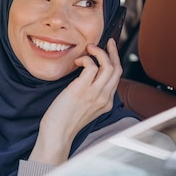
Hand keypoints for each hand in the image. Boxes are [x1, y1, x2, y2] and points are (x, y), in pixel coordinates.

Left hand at [29, 38, 121, 163]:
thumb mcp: (84, 107)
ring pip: (108, 65)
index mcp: (106, 102)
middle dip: (112, 51)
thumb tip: (86, 75)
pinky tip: (77, 61)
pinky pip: (91, 67)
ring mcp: (94, 94)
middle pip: (117, 69)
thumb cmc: (65, 121)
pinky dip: (86, 59)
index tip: (109, 50)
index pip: (117, 77)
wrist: (57, 133)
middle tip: (104, 42)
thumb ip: (90, 94)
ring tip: (89, 49)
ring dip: (99, 52)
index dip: (114, 60)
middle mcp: (104, 97)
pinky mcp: (81, 90)